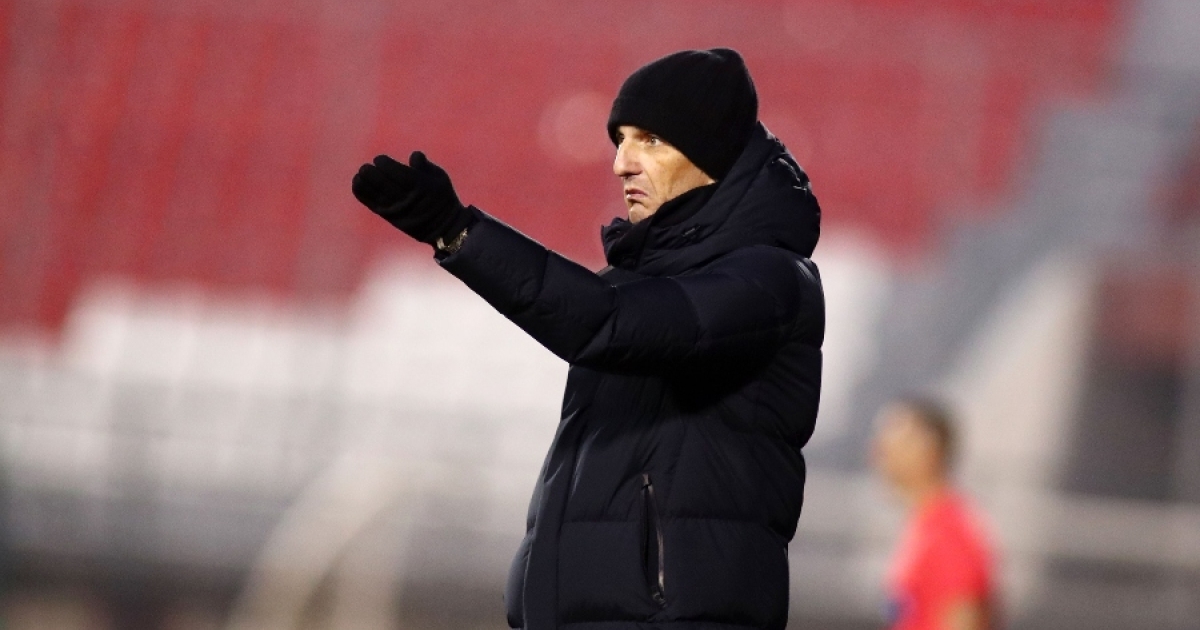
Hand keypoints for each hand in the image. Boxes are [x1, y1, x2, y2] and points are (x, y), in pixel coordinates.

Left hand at [351, 151, 471, 245]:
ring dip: (363, 180)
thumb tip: (412, 156)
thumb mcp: (440, 177)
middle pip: (381, 181)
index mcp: (418, 185)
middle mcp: (405, 197)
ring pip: (374, 192)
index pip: (393, 171)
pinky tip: (357, 182)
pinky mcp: (390, 217)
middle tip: (368, 167)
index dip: (382, 162)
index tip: (380, 160)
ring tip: (361, 174)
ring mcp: (396, 208)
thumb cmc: (442, 198)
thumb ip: (425, 165)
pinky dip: (361, 192)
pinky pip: (371, 203)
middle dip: (370, 171)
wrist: (444, 228)